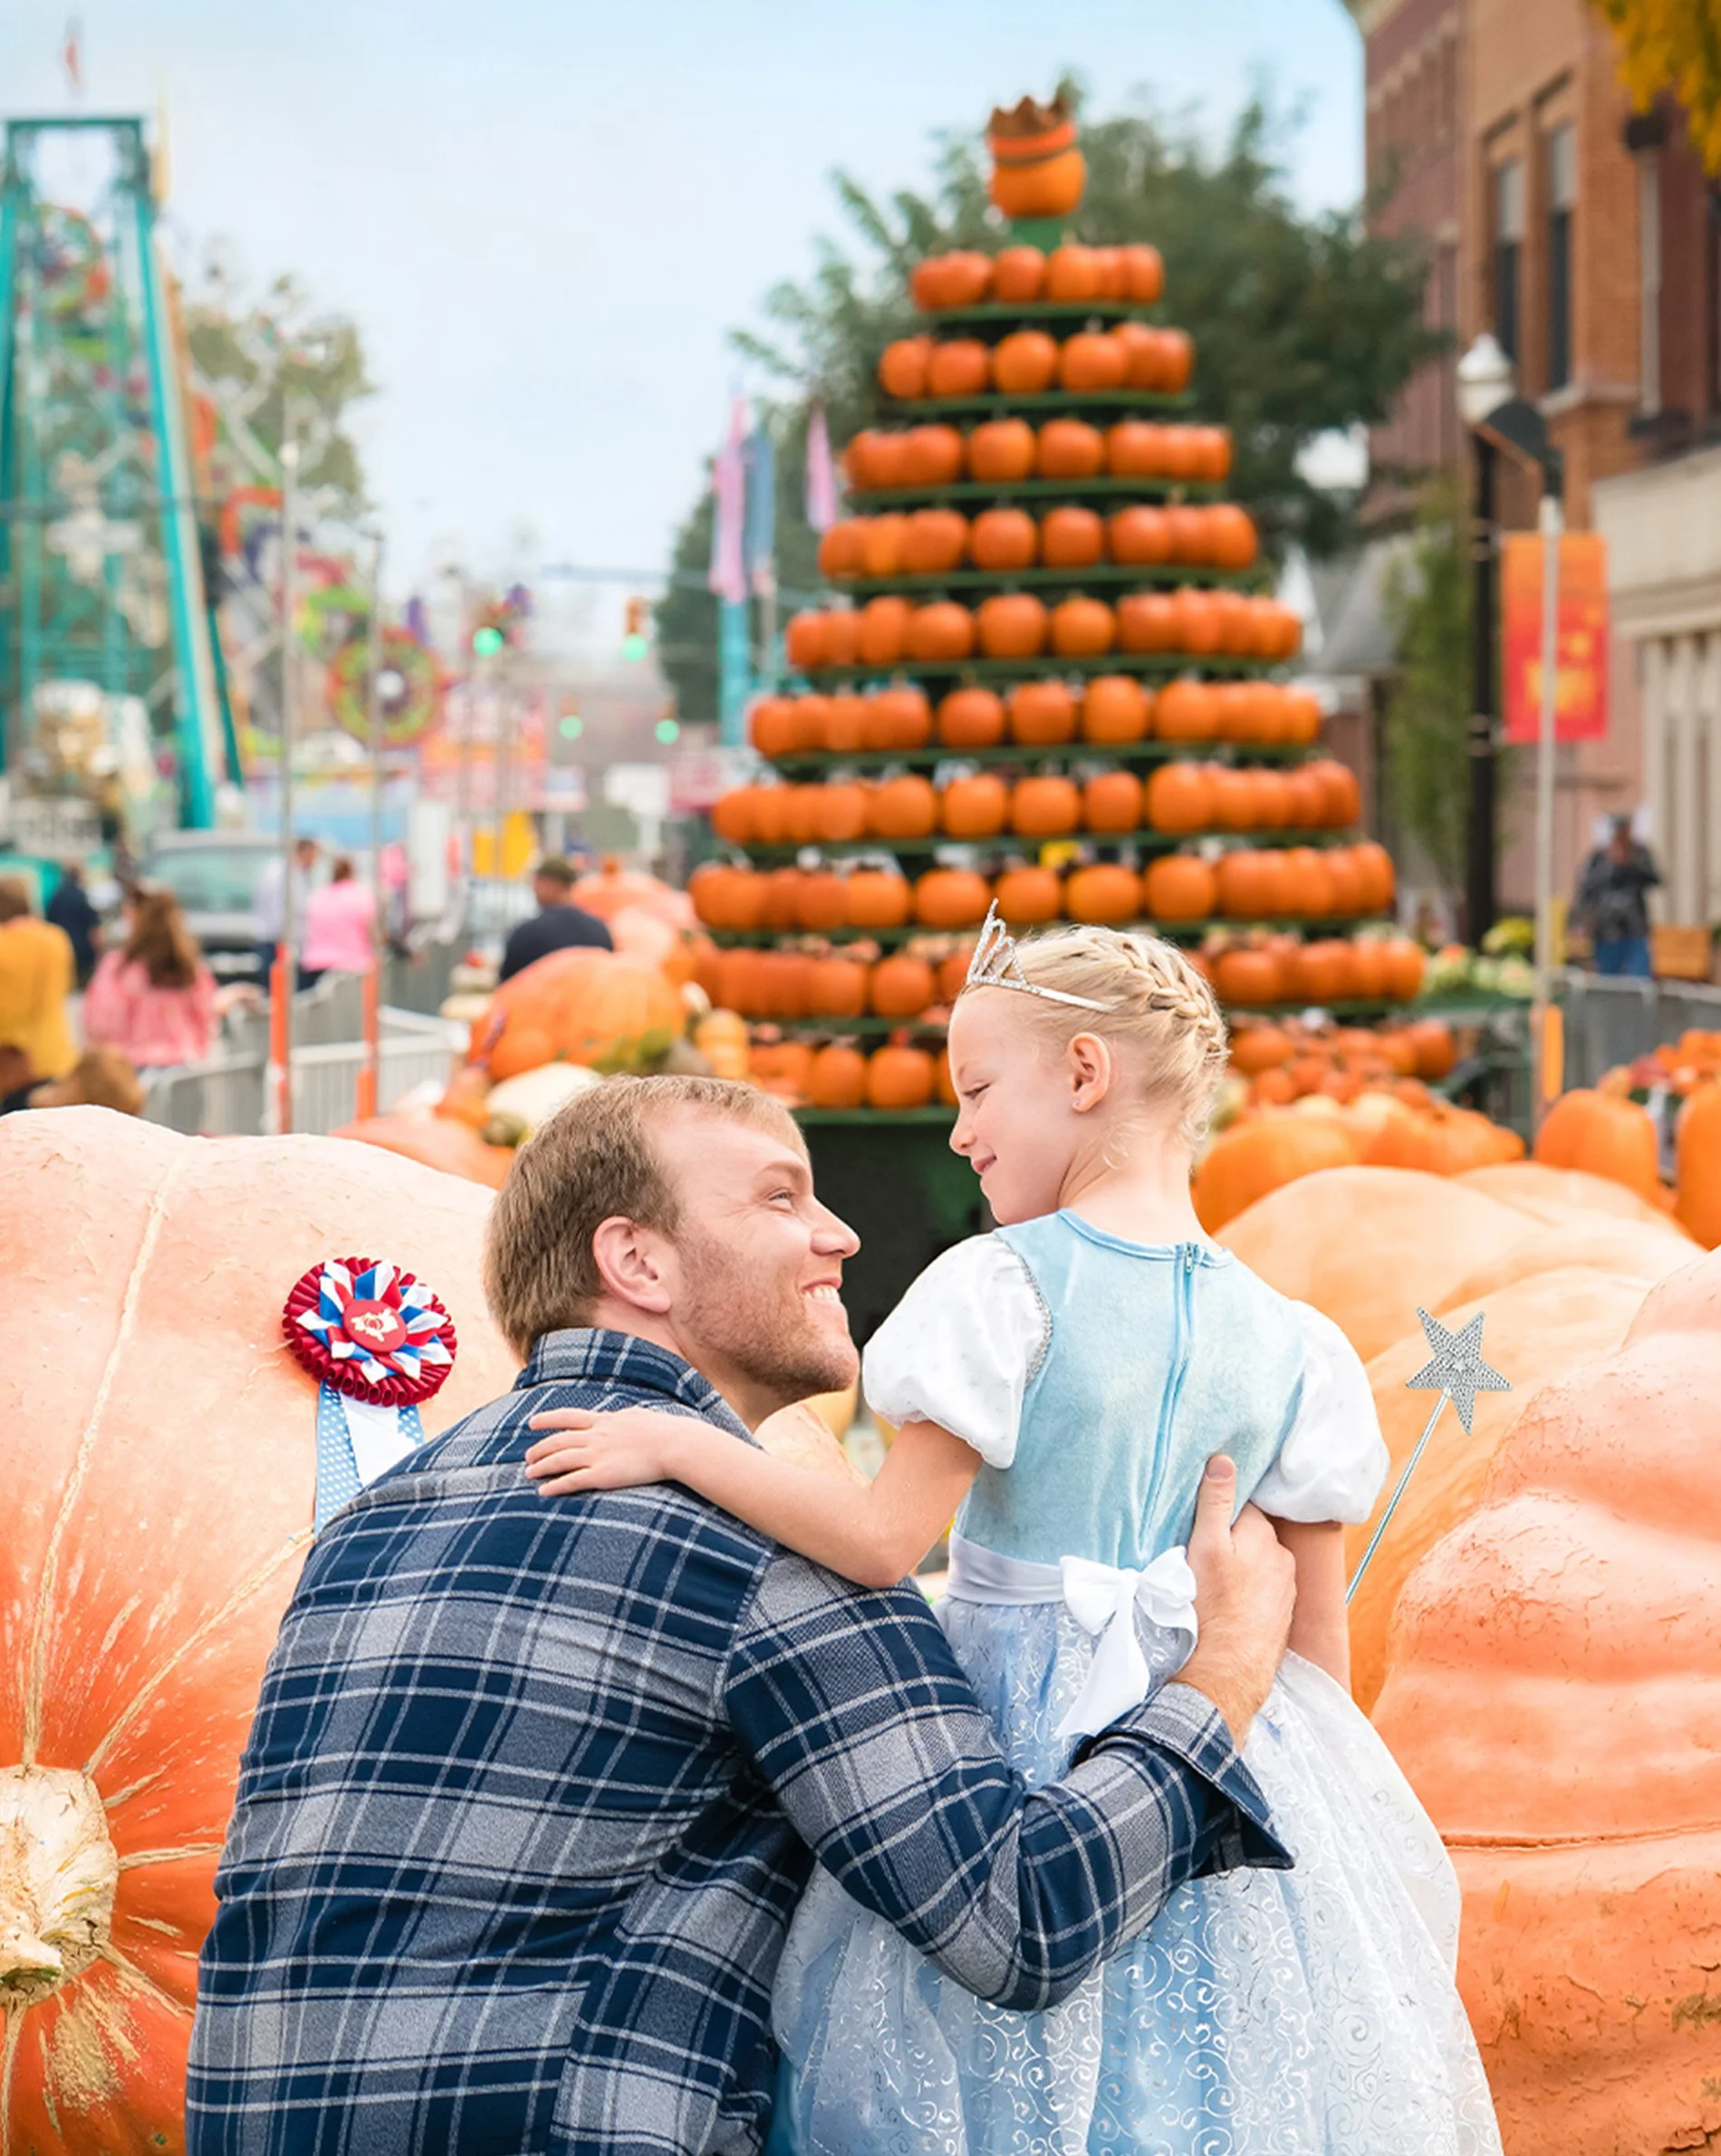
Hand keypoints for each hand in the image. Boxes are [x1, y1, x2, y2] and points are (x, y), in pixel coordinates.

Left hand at [524, 1405, 689, 1495]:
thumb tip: (626, 1412)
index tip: (532, 1423)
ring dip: (541, 1467)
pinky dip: (555, 1486)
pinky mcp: (602, 1475)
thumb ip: (626, 1416)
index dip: (547, 1420)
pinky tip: (544, 1491)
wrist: (672, 1444)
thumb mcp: (639, 1415)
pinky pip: (571, 1481)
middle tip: (528, 1457)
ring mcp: (597, 1455)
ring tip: (529, 1473)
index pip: (568, 1417)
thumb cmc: (663, 1430)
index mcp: (604, 1421)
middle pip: (558, 1441)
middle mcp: (596, 1436)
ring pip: (559, 1460)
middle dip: (540, 1449)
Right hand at [1174, 1457, 1295, 1750]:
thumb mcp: (1204, 1547)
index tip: (1199, 1523)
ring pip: (1258, 1565)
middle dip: (1232, 1539)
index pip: (1241, 1507)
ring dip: (1241, 1568)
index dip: (1218, 1512)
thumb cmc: (1210, 1607)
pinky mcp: (1281, 1618)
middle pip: (1252, 1535)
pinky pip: (1262, 1592)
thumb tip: (1224, 1459)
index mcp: (1263, 1536)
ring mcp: (1285, 1591)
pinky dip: (1248, 1593)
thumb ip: (1215, 1501)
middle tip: (1200, 1555)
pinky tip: (1228, 1606)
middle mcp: (1282, 1559)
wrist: (1225, 1674)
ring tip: (1213, 1584)